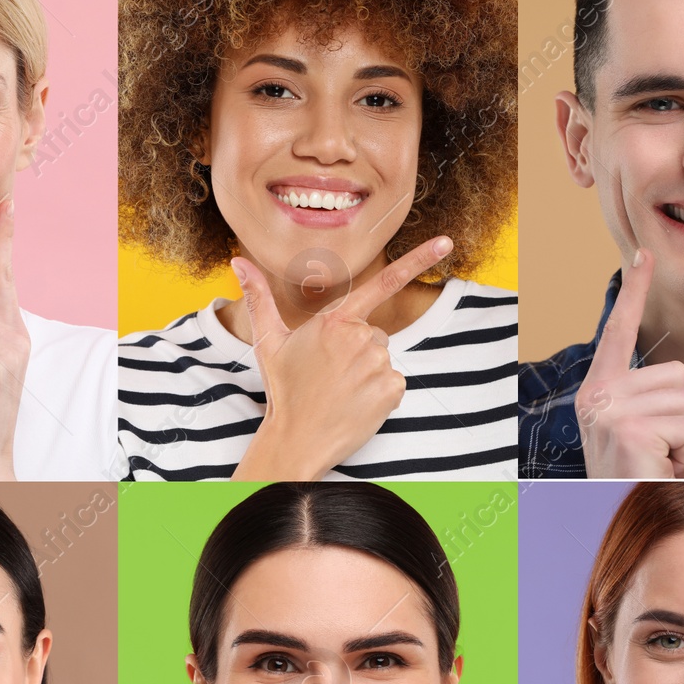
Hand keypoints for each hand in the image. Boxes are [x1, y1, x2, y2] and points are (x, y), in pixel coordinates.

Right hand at [230, 237, 452, 480]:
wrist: (297, 439)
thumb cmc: (284, 390)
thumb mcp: (268, 342)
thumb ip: (258, 298)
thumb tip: (237, 261)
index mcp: (334, 321)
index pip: (383, 283)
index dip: (417, 260)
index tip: (445, 243)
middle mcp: (360, 338)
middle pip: (374, 334)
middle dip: (358, 350)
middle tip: (331, 374)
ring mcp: (378, 364)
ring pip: (383, 358)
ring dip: (368, 372)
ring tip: (341, 391)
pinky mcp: (391, 389)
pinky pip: (394, 383)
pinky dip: (379, 393)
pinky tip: (356, 403)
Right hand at [577, 251, 683, 478]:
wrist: (616, 514)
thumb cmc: (638, 479)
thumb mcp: (634, 428)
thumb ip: (646, 396)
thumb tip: (679, 377)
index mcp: (597, 389)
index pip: (620, 330)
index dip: (633, 291)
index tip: (643, 254)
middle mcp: (596, 395)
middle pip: (676, 374)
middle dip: (682, 413)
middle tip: (659, 449)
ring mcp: (610, 411)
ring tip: (660, 460)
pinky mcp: (629, 428)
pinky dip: (683, 452)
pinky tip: (659, 467)